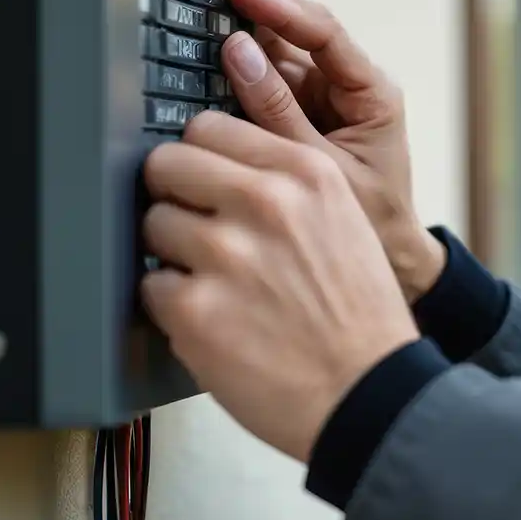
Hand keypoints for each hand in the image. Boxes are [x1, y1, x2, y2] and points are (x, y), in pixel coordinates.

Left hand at [139, 111, 419, 461]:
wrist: (370, 392)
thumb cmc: (358, 315)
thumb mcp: (344, 220)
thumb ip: (285, 184)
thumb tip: (213, 168)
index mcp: (306, 172)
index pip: (208, 127)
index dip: (201, 159)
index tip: (205, 182)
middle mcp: (266, 203)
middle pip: (166, 163)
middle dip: (175, 195)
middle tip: (198, 230)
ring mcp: (227, 255)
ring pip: (152, 223)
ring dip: (173, 254)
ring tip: (216, 284)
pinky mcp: (195, 310)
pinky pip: (150, 286)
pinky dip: (173, 308)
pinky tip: (215, 321)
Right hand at [219, 0, 446, 301]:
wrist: (388, 261)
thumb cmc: (373, 221)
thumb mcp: (322, 168)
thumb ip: (278, 113)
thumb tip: (238, 54)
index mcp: (373, 93)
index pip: (324, 33)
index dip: (279, 7)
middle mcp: (349, 89)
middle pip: (294, 41)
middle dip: (252, 25)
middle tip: (208, 8)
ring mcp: (323, 102)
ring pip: (273, 63)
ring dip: (239, 57)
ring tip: (201, 45)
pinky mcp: (299, 119)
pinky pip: (264, 92)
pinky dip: (238, 88)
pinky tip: (209, 82)